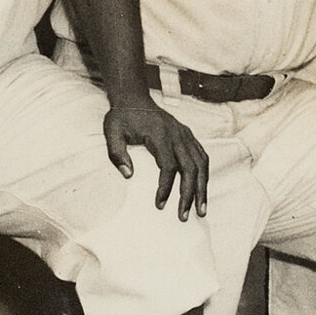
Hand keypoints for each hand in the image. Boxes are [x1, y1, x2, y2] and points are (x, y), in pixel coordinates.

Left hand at [101, 93, 207, 217]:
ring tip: (201, 210)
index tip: (160, 205)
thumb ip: (117, 153)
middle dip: (189, 195)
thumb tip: (128, 175)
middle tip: (184, 217)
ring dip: (202, 188)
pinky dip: (204, 175)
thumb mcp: (112, 132)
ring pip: (201, 164)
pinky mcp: (188, 136)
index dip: (166, 187)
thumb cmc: (122, 117)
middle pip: (190, 168)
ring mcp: (186, 135)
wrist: (134, 97)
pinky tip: (202, 191)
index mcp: (160, 134)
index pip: (169, 166)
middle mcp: (178, 134)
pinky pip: (202, 157)